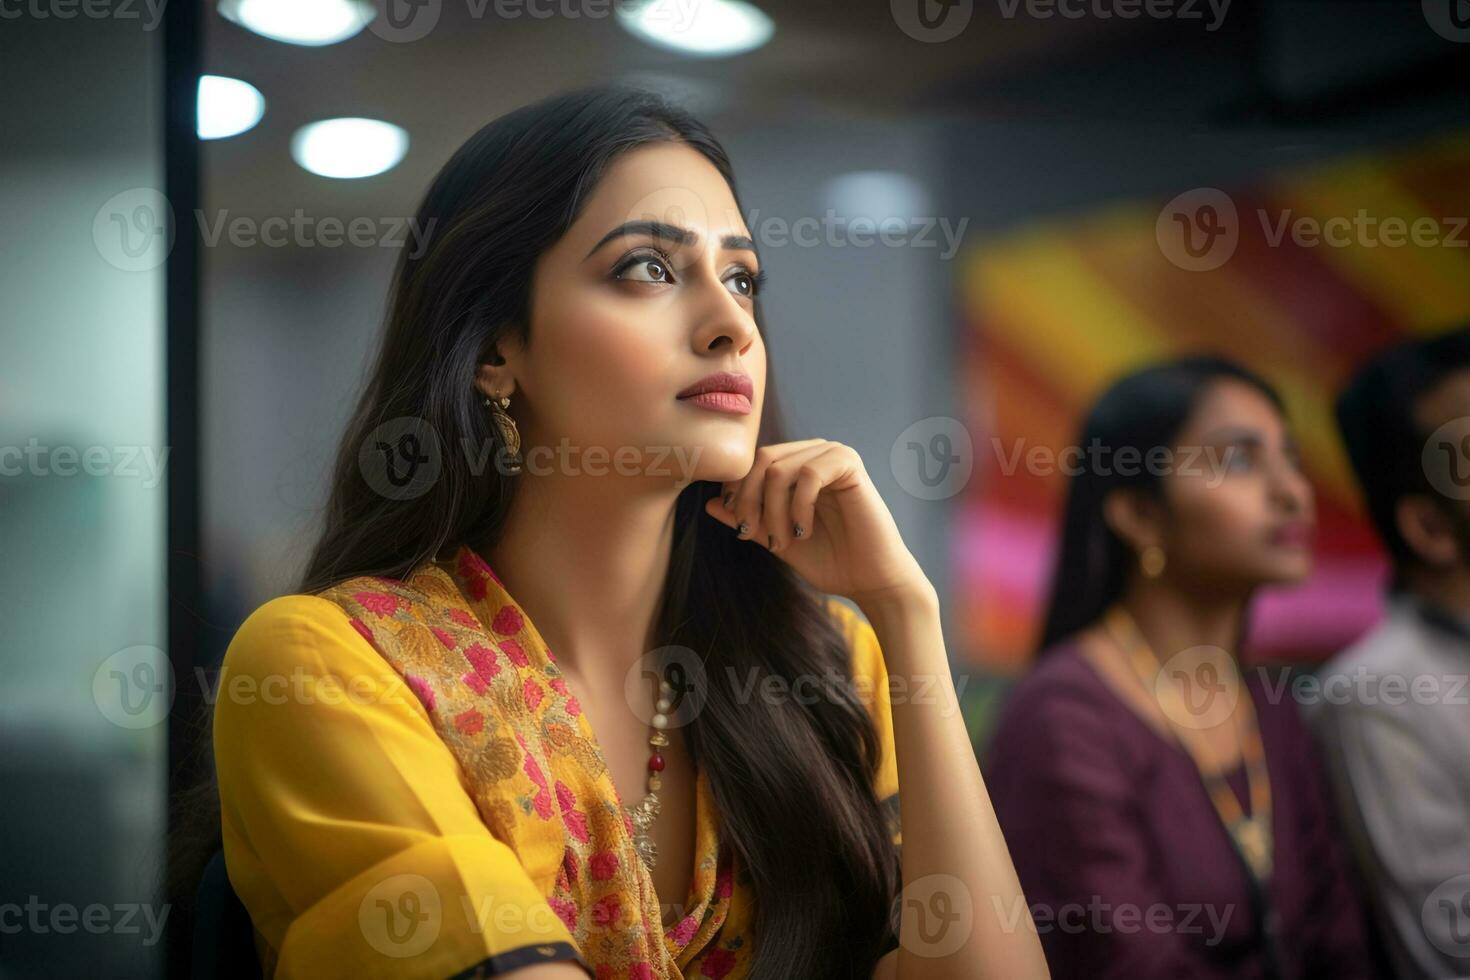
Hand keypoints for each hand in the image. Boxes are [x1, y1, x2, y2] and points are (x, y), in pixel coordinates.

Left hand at [703, 439, 932, 607]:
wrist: (870, 580)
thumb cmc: (828, 560)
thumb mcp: (776, 538)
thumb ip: (747, 519)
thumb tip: (709, 503)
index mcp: (796, 465)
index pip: (750, 463)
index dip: (736, 493)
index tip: (741, 529)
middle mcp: (813, 452)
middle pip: (759, 460)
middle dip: (749, 501)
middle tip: (753, 534)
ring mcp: (832, 454)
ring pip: (778, 468)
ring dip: (773, 510)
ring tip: (783, 541)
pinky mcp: (850, 463)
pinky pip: (807, 475)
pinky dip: (798, 507)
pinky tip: (804, 531)